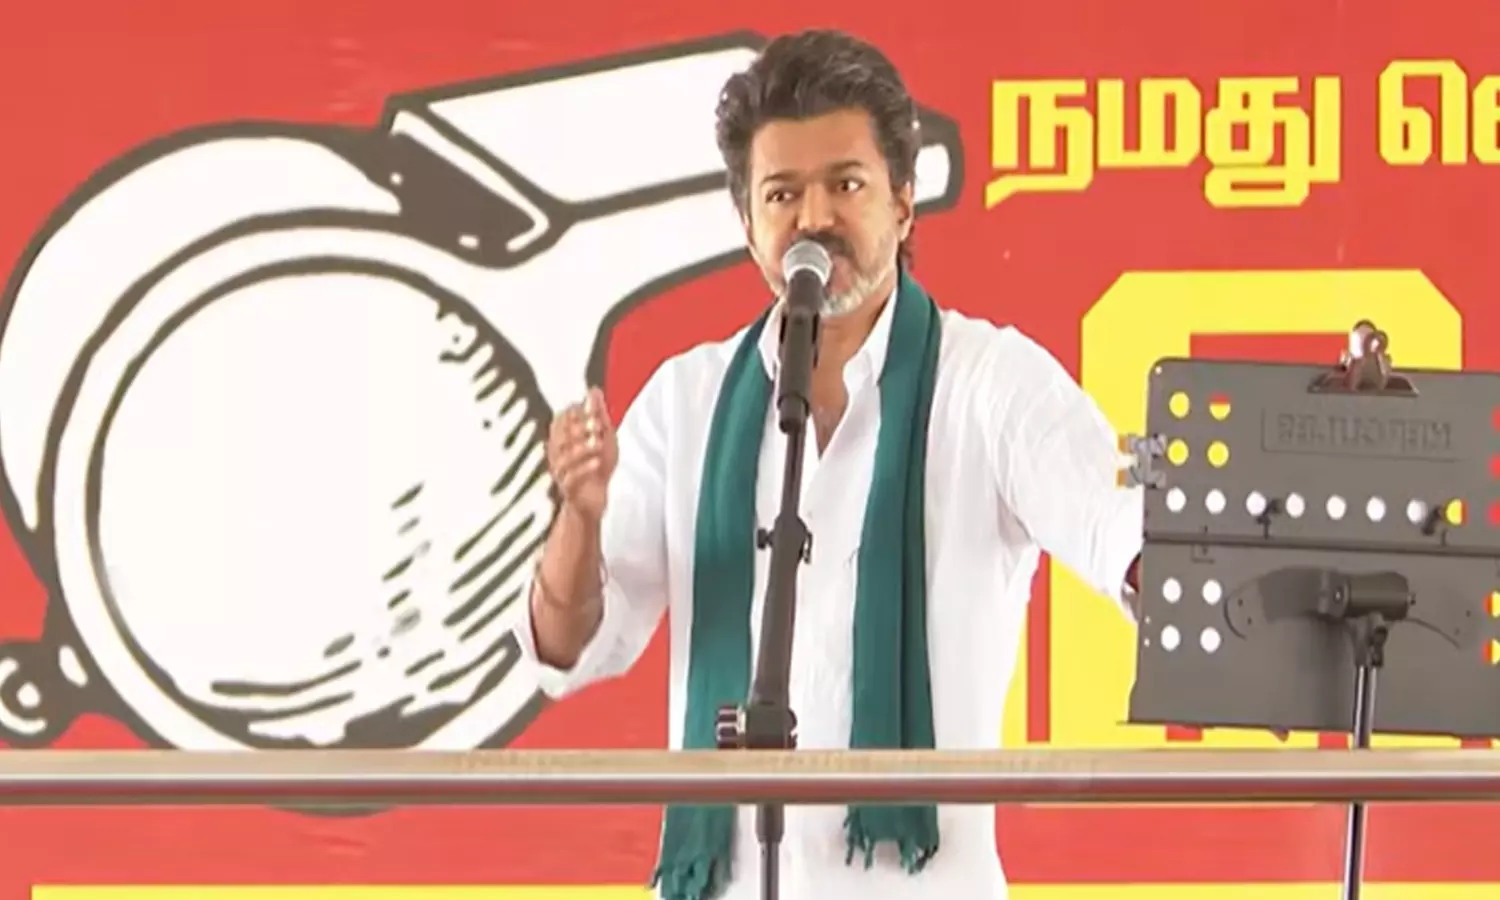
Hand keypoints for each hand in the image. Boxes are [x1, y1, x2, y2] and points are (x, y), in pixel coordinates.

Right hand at [546, 387, 616, 523]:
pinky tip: (597, 461)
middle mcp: (557, 456)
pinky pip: (570, 479)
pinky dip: (584, 469)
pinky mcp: (568, 491)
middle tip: (596, 423)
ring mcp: (561, 474)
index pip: (559, 422)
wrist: (593, 502)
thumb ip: (597, 414)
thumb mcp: (603, 439)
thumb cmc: (596, 467)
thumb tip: (594, 389)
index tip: (589, 409)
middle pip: (559, 439)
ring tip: (598, 442)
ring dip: (581, 448)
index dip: (573, 414)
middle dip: (577, 429)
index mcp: (562, 441)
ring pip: (563, 459)